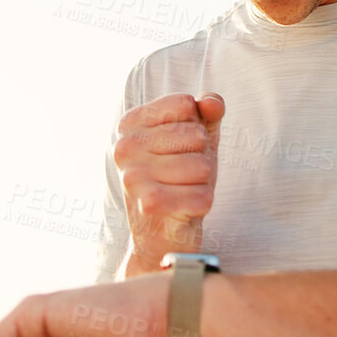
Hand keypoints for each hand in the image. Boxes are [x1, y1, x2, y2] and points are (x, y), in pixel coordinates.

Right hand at [115, 92, 223, 274]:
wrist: (161, 234)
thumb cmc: (181, 177)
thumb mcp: (196, 138)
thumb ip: (207, 112)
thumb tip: (212, 103)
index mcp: (130, 124)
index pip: (186, 104)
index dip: (196, 127)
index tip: (179, 147)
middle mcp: (124, 147)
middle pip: (197, 136)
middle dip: (200, 157)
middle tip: (182, 175)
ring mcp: (133, 176)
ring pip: (202, 166)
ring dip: (202, 183)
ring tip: (182, 191)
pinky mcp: (150, 205)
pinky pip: (203, 195)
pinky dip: (203, 203)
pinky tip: (185, 210)